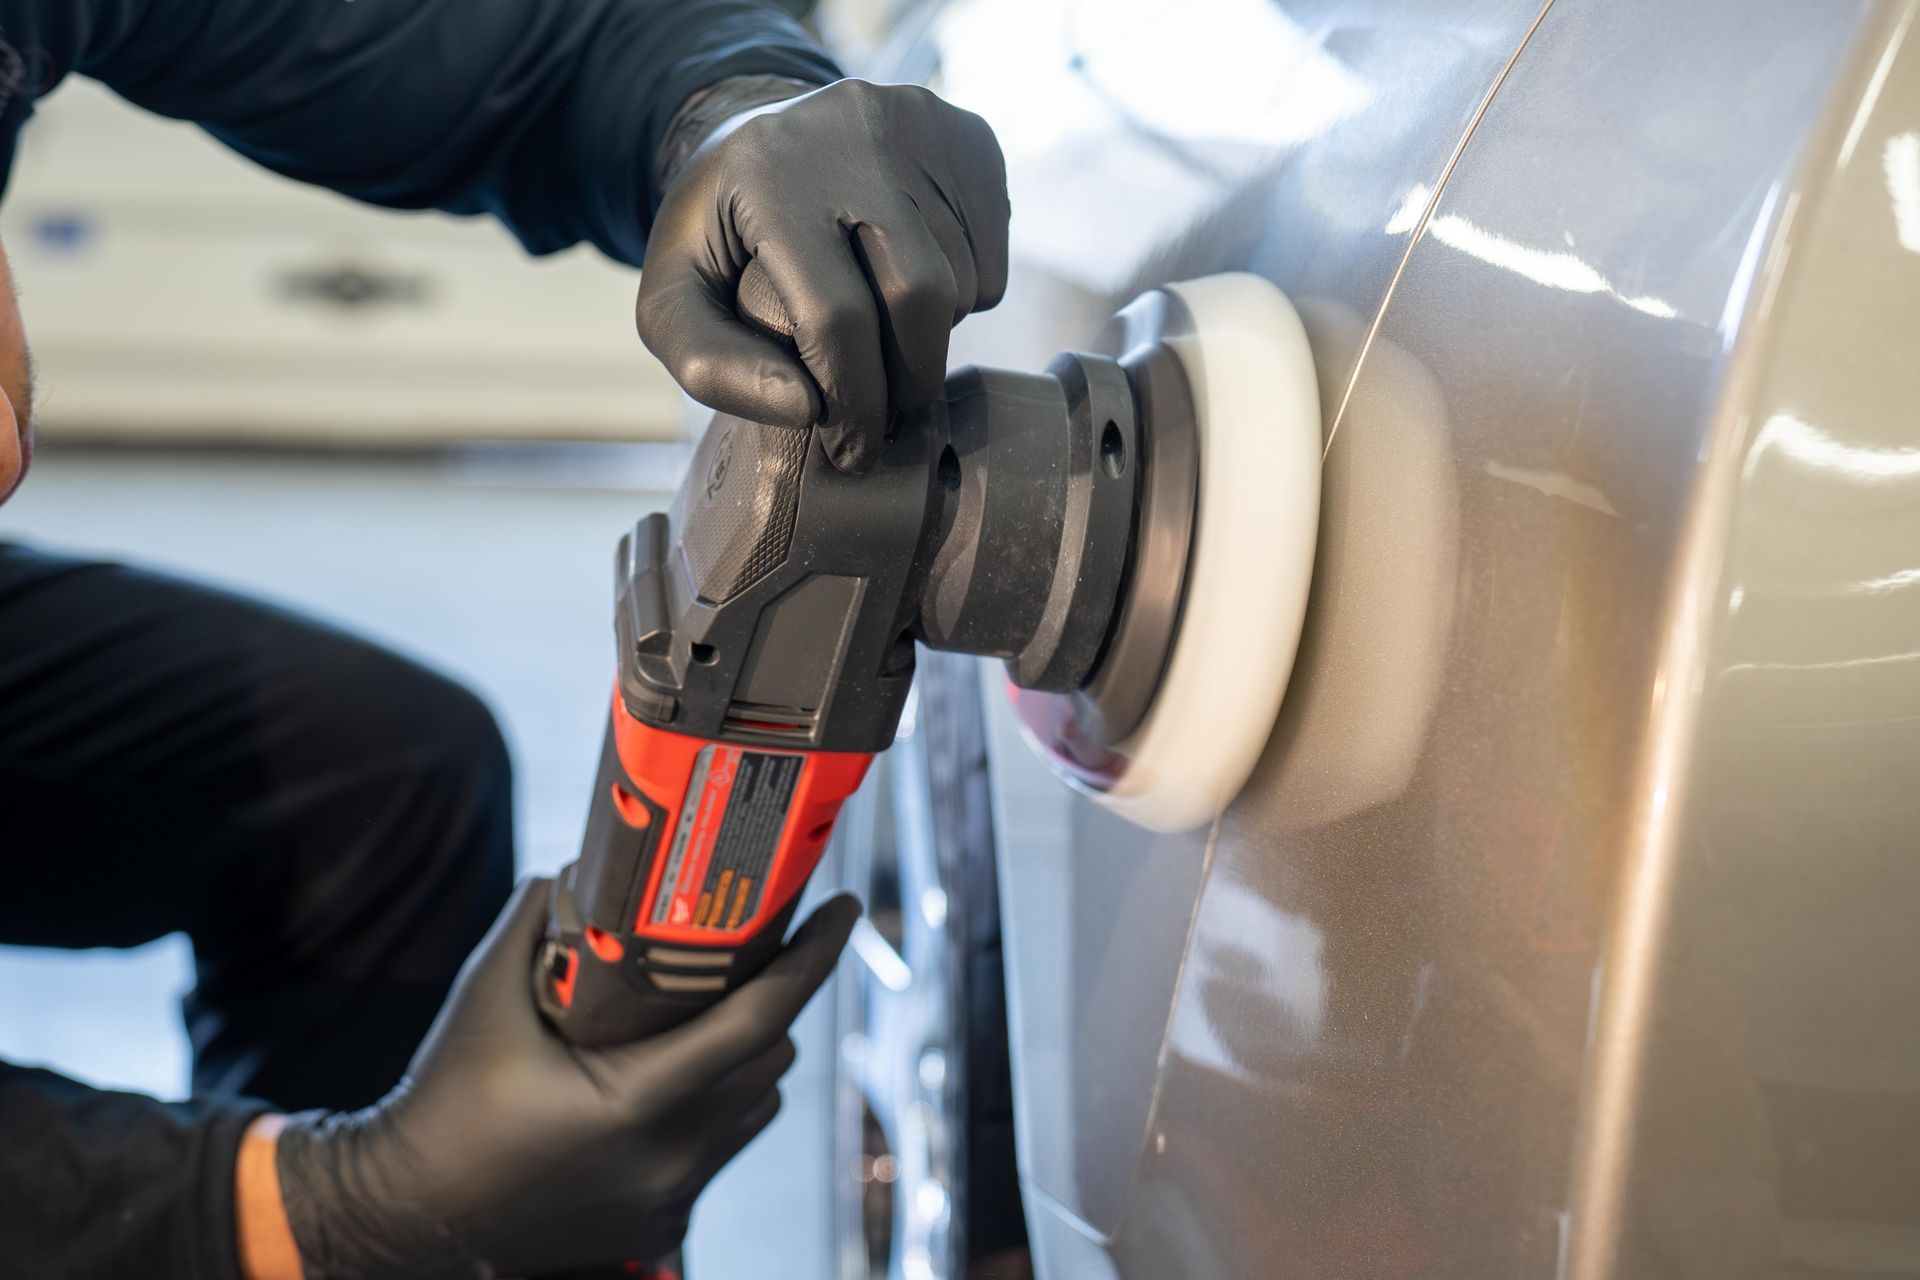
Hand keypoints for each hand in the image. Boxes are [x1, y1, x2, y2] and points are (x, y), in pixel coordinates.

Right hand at [272, 878, 858, 1278]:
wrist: (402, 1218)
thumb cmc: (441, 1104)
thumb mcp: (483, 996)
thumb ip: (538, 919)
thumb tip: (584, 868)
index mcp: (635, 1103)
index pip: (760, 1019)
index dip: (814, 957)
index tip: (843, 908)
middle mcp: (668, 1160)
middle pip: (771, 1060)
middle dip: (774, 1002)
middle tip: (754, 953)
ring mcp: (669, 1201)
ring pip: (756, 1108)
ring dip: (749, 1059)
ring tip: (710, 1013)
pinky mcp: (661, 1227)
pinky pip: (721, 1151)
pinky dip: (715, 1110)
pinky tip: (672, 1081)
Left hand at [638, 78, 1010, 472]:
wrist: (765, 139)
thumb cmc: (720, 236)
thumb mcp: (672, 298)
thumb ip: (708, 363)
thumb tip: (803, 409)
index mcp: (770, 171)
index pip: (836, 311)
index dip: (853, 400)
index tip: (852, 452)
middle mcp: (853, 133)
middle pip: (920, 293)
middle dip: (910, 378)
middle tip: (887, 416)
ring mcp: (923, 127)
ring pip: (963, 281)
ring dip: (931, 337)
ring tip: (883, 333)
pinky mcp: (970, 139)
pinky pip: (992, 257)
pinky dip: (964, 299)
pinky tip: (911, 285)